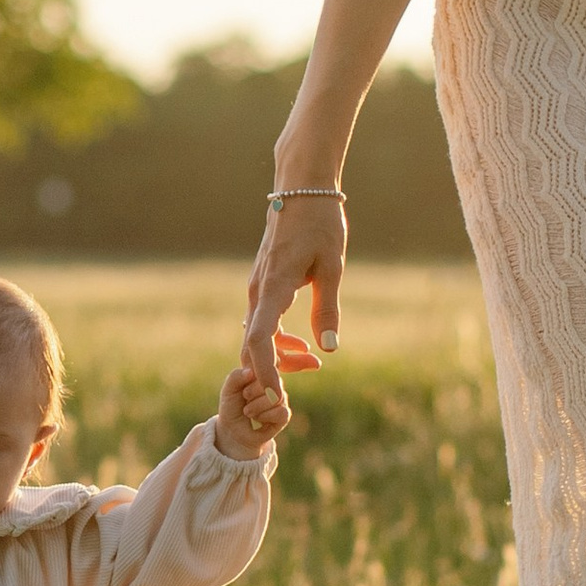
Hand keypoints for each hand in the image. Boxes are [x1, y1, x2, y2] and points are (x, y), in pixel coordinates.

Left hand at [217, 362, 289, 453]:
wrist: (233, 430)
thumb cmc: (231, 406)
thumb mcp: (228, 389)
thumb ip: (236, 376)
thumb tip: (250, 372)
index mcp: (262, 372)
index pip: (264, 367)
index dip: (251, 380)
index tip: (242, 388)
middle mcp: (274, 383)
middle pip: (270, 382)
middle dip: (251, 395)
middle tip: (245, 401)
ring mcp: (281, 398)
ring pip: (275, 398)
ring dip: (256, 407)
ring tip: (248, 411)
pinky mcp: (284, 414)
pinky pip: (282, 412)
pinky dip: (265, 416)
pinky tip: (259, 419)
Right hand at [242, 191, 344, 391]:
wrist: (301, 188)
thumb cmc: (320, 223)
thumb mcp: (333, 266)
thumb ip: (328, 309)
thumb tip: (330, 349)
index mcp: (274, 287)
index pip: (260, 340)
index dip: (265, 372)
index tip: (276, 397)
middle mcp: (258, 290)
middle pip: (253, 346)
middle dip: (273, 370)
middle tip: (309, 375)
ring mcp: (257, 287)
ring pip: (256, 336)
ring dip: (277, 356)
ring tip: (312, 362)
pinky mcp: (262, 284)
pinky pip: (261, 322)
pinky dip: (276, 340)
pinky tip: (301, 344)